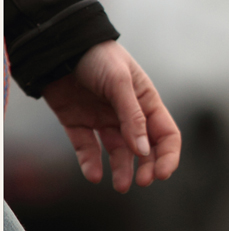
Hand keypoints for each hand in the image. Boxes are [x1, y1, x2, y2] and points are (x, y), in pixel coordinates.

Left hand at [42, 40, 180, 192]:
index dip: (168, 156)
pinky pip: (87, 148)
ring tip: (120, 186)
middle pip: (145, 149)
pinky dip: (91, 163)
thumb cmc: (97, 56)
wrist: (58, 44)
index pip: (166, 135)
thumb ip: (133, 117)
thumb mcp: (120, 82)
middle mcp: (128, 115)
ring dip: (121, 170)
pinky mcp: (79, 123)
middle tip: (142, 182)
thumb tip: (144, 151)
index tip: (162, 174)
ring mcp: (103, 120)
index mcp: (147, 103)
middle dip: (147, 168)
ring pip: (118, 153)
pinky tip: (93, 175)